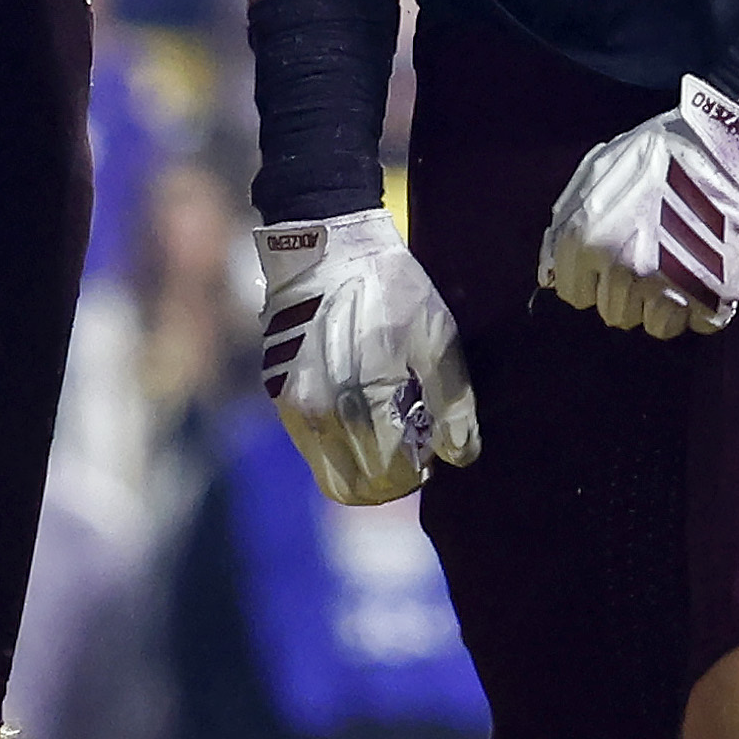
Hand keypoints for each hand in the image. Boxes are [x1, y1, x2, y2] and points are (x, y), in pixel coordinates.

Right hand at [259, 209, 478, 505]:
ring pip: (327, 472)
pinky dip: (337, 442)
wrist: (326, 247)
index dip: (418, 472)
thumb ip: (453, 406)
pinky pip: (309, 444)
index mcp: (361, 406)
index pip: (389, 480)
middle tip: (412, 444)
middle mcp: (318, 417)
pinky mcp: (278, 393)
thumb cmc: (392, 290)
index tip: (433, 446)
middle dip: (388, 478)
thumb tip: (460, 457)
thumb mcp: (438, 341)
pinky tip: (362, 406)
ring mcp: (291, 408)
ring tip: (389, 424)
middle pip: (354, 490)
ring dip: (360, 464)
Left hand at [537, 74, 738, 336]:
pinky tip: (709, 277)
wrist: (730, 140)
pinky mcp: (715, 295)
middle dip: (629, 293)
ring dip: (667, 306)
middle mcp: (622, 270)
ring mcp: (669, 287)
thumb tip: (549, 272)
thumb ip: (566, 221)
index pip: (575, 295)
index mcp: (587, 241)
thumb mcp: (597, 170)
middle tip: (652, 259)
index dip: (593, 279)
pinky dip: (706, 306)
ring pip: (657, 327)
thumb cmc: (660, 149)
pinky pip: (702, 323)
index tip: (612, 262)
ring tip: (681, 271)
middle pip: (615, 314)